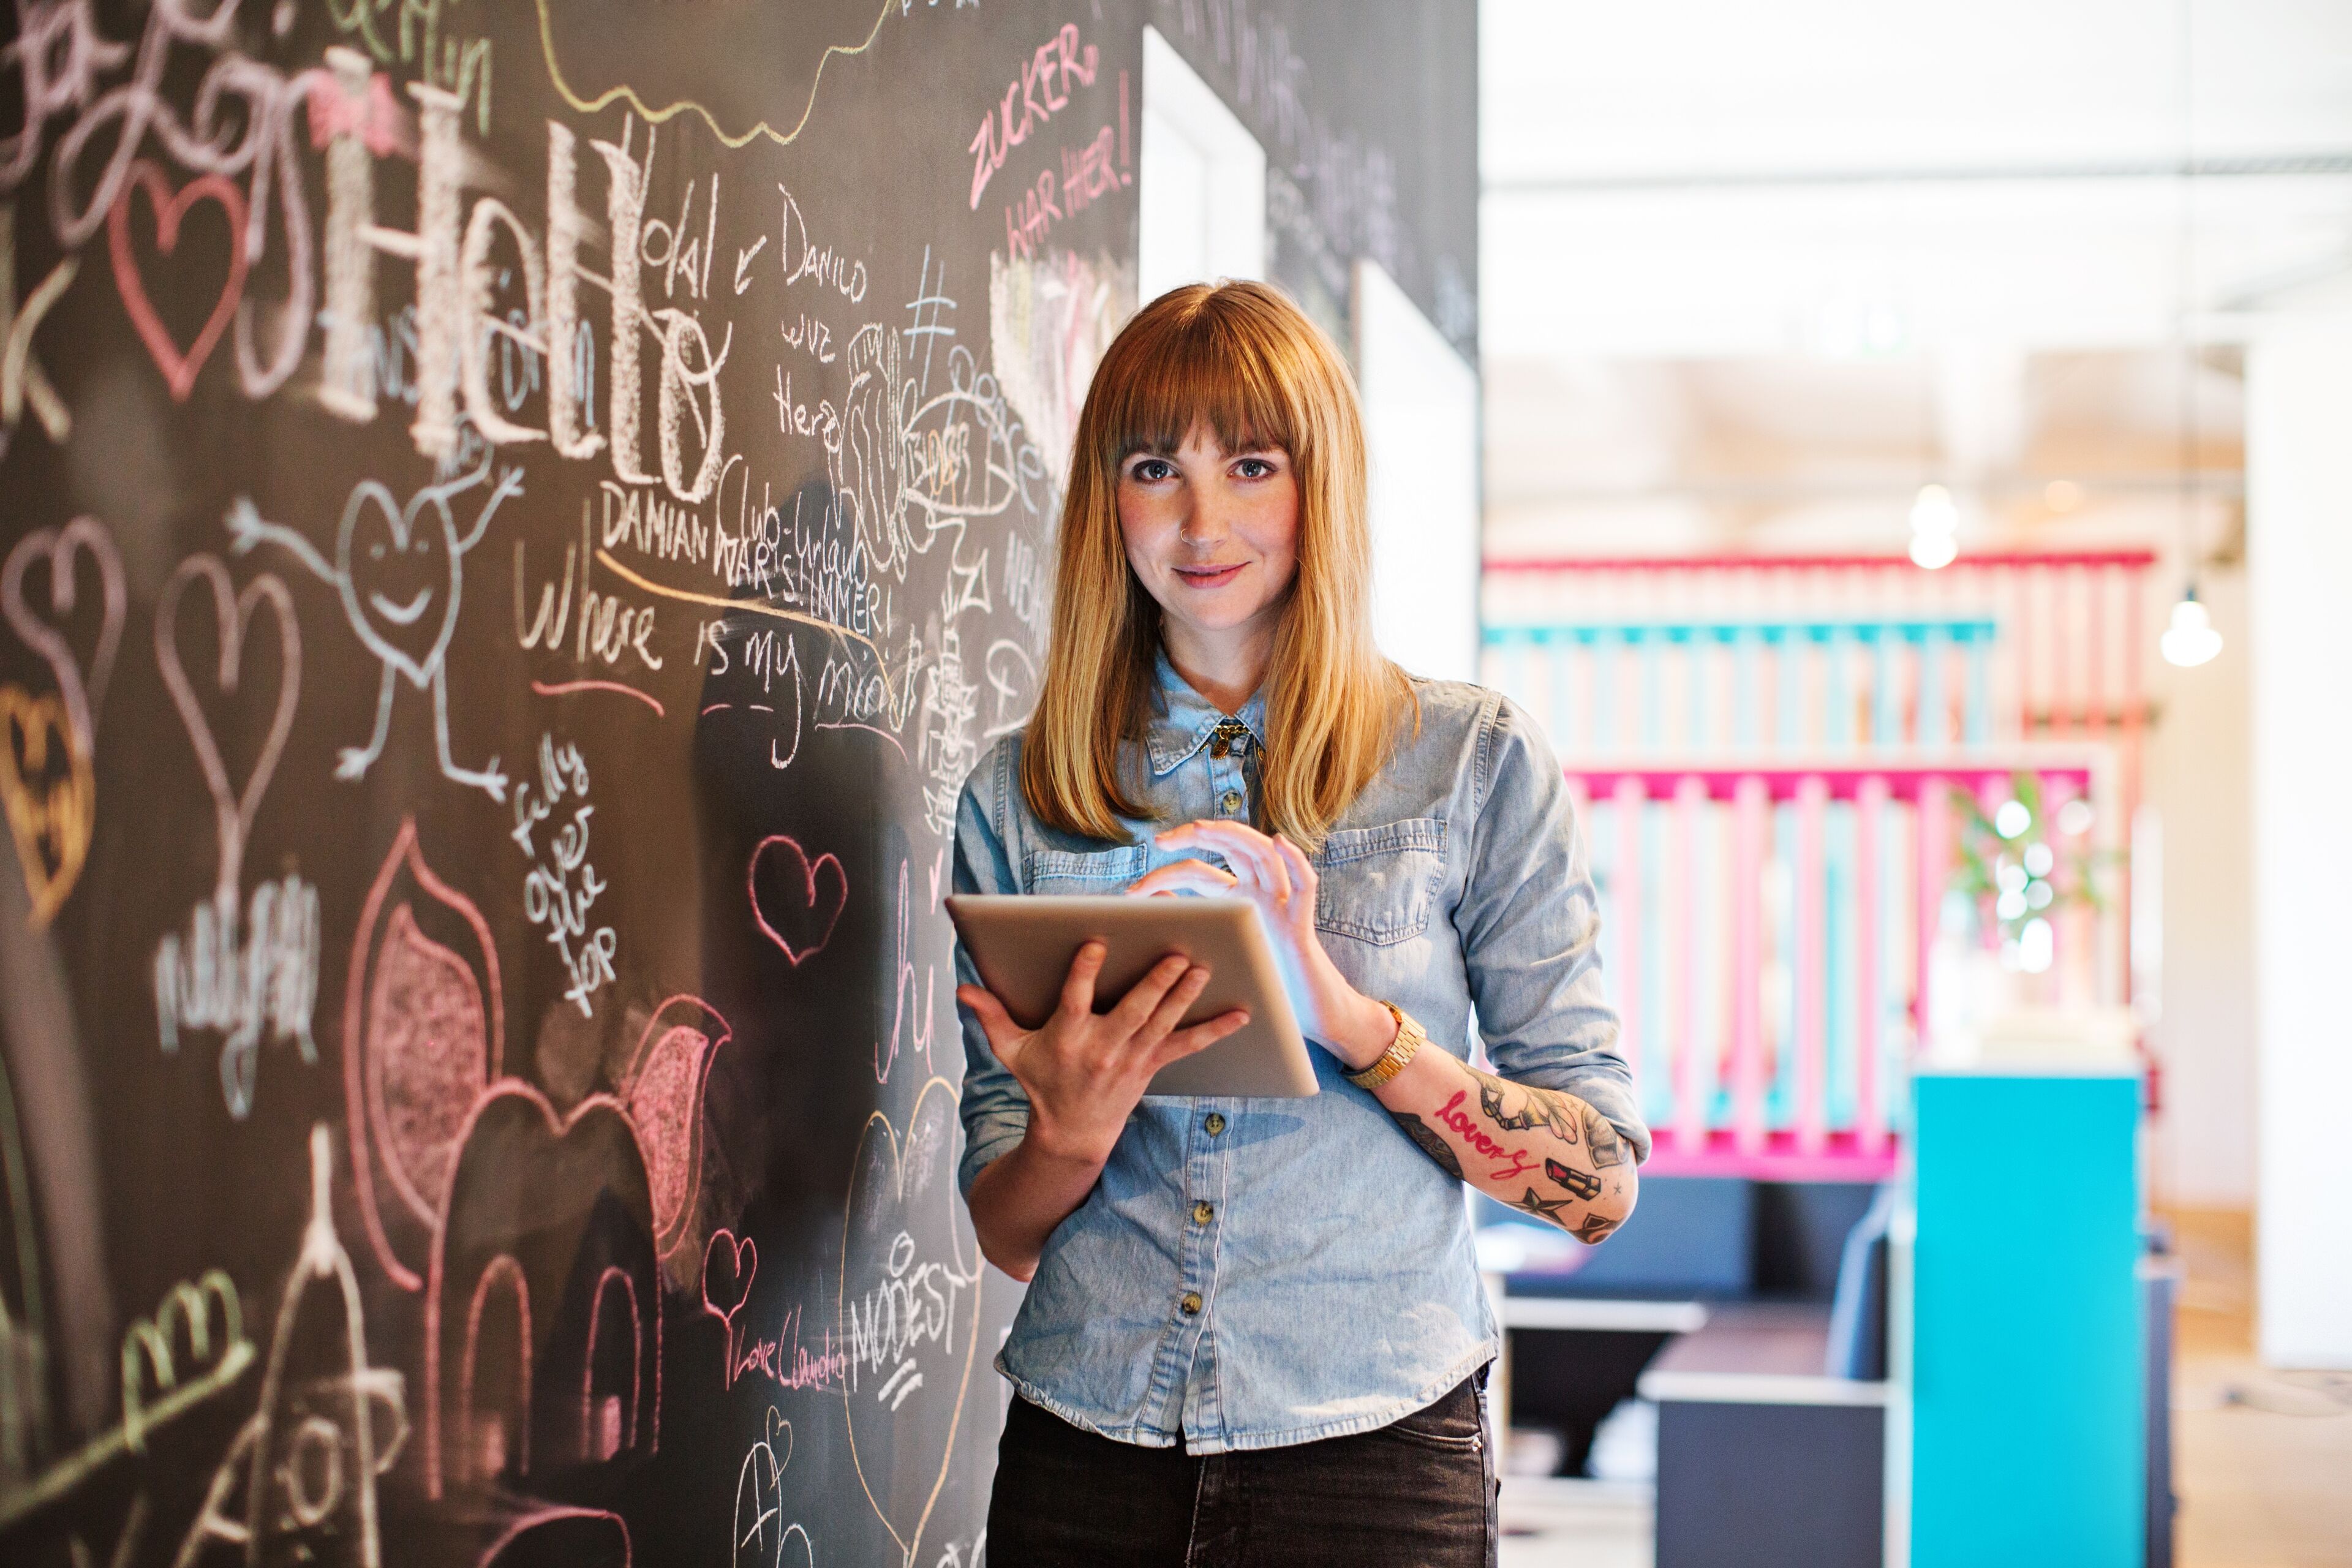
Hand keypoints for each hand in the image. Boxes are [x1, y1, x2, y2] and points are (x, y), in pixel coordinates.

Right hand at [957, 942, 1247, 1168]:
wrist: (1071, 1134)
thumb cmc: (1042, 1082)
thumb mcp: (1011, 1052)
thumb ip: (991, 1017)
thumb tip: (963, 990)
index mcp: (1066, 1037)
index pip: (1075, 1001)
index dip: (1084, 973)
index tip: (1095, 944)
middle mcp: (1102, 1048)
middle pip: (1132, 1011)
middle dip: (1155, 983)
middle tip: (1176, 953)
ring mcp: (1131, 1058)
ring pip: (1162, 1023)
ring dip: (1184, 996)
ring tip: (1203, 967)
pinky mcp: (1151, 1066)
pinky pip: (1188, 1046)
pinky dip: (1216, 1030)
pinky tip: (1242, 1013)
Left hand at [1125, 820, 1397, 1070]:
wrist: (1302, 1014)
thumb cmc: (1257, 988)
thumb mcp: (1216, 956)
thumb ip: (1192, 927)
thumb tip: (1154, 903)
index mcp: (1236, 902)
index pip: (1200, 873)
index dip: (1167, 873)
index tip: (1134, 888)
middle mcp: (1260, 894)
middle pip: (1231, 849)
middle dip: (1196, 838)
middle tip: (1161, 841)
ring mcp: (1282, 904)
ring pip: (1263, 854)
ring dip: (1234, 837)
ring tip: (1201, 829)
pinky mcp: (1302, 923)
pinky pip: (1306, 885)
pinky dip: (1297, 861)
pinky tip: (1280, 843)